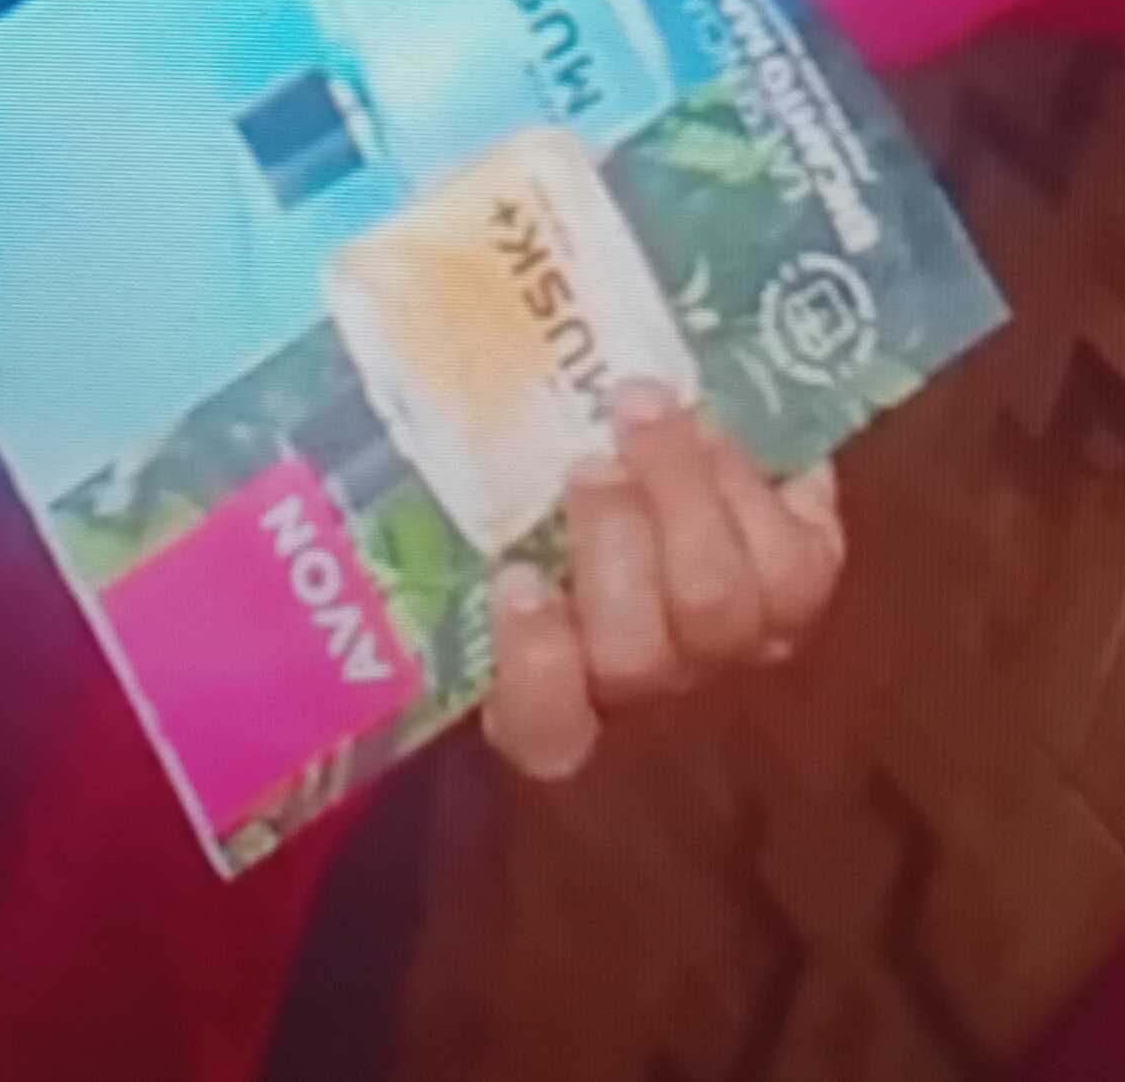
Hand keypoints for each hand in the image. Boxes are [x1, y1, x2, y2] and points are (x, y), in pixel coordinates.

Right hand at [478, 378, 843, 782]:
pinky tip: (717, 429)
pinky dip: (755, 485)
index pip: (544, 729)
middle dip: (616, 544)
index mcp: (556, 698)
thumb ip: (458, 502)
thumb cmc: (558, 524)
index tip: (515, 582)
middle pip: (639, 652)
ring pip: (723, 603)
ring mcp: (735, 653)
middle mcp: (648, 694)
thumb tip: (322, 395)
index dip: (537, 667)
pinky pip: (800, 560)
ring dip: (685, 492)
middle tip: (589, 458)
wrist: (688, 502)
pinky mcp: (803, 597)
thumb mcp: (492, 529)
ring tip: (649, 408)